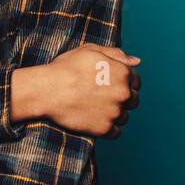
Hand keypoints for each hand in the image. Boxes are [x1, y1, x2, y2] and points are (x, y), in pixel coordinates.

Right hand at [12, 45, 140, 139]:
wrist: (47, 90)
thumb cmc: (66, 68)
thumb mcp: (91, 51)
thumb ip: (117, 54)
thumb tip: (137, 62)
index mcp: (123, 73)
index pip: (136, 82)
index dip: (123, 83)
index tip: (109, 86)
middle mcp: (123, 93)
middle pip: (133, 101)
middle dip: (121, 100)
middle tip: (100, 98)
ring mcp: (115, 112)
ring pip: (124, 117)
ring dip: (114, 115)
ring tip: (94, 109)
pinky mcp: (105, 128)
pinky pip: (115, 133)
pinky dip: (107, 129)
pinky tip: (93, 120)